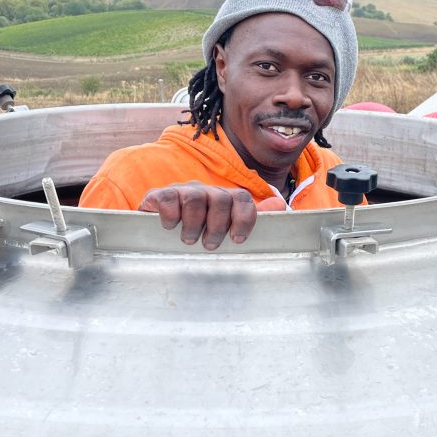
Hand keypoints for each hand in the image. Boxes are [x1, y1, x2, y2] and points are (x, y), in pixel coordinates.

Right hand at [138, 182, 285, 249]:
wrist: (156, 225)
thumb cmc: (197, 229)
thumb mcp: (224, 227)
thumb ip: (250, 217)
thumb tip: (280, 205)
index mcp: (224, 199)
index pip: (242, 198)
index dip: (244, 218)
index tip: (237, 239)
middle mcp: (206, 191)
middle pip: (221, 199)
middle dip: (217, 226)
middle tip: (210, 245)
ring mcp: (182, 191)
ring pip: (195, 197)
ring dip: (194, 224)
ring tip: (189, 240)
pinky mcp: (159, 196)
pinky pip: (168, 198)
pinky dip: (171, 215)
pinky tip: (170, 227)